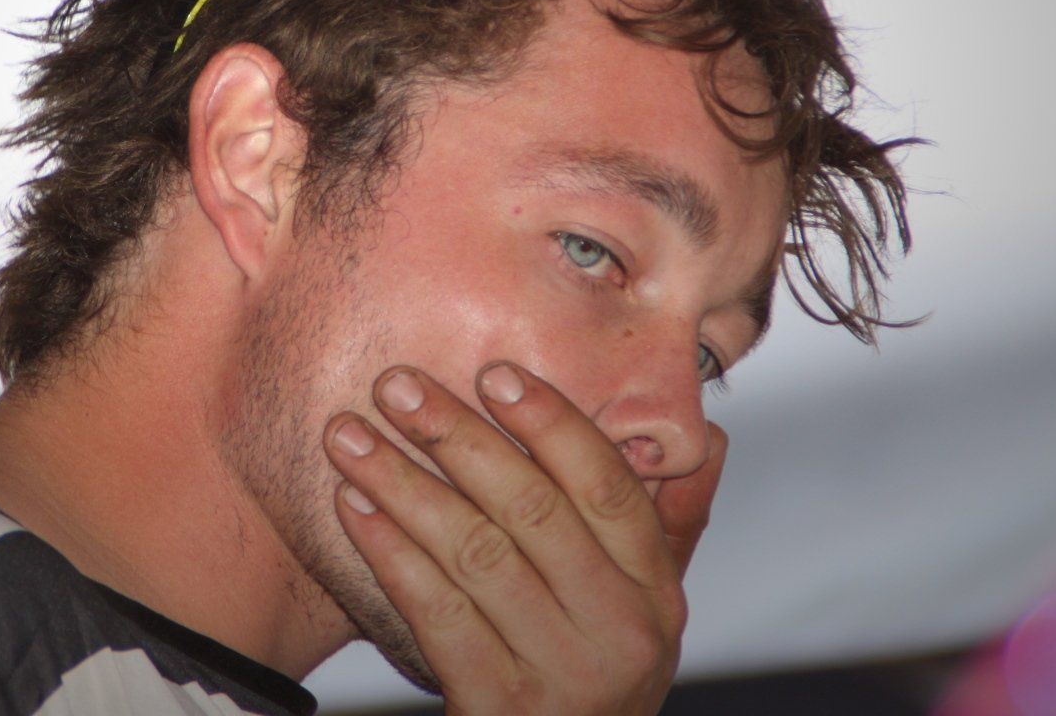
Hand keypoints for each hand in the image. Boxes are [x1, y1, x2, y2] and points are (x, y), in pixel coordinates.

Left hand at [324, 363, 726, 714]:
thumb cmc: (587, 673)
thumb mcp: (641, 606)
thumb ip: (668, 522)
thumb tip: (706, 434)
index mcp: (655, 591)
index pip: (607, 487)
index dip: (551, 422)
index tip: (492, 373)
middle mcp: (618, 630)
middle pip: (532, 510)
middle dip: (457, 437)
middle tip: (397, 386)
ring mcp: (559, 673)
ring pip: (475, 553)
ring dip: (403, 483)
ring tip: (349, 437)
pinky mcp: (498, 705)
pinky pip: (435, 610)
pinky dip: (389, 551)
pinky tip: (354, 506)